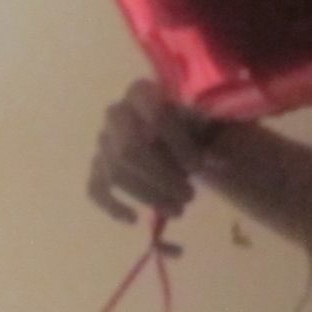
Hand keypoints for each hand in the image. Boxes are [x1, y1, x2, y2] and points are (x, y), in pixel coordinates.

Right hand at [86, 79, 212, 223]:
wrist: (174, 135)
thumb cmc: (189, 125)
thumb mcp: (202, 121)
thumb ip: (208, 136)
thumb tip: (216, 160)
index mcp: (141, 92)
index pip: (156, 117)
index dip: (178, 145)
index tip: (199, 167)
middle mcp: (116, 113)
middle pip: (130, 149)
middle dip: (162, 178)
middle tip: (189, 197)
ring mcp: (103, 140)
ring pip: (116, 172)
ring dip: (148, 196)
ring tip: (178, 210)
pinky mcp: (97, 166)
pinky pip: (95, 188)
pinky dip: (111, 206)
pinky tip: (133, 219)